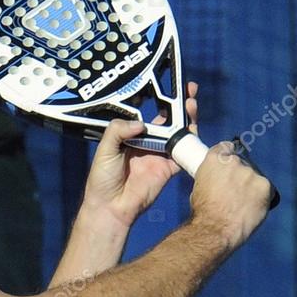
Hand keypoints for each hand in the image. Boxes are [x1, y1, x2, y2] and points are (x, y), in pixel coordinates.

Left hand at [81, 81, 198, 228]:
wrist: (111, 207)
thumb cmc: (102, 179)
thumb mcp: (105, 149)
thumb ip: (118, 130)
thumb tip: (140, 123)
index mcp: (132, 137)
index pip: (151, 115)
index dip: (162, 102)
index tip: (171, 89)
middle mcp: (148, 144)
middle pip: (169, 122)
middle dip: (181, 107)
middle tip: (189, 92)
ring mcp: (159, 156)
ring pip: (179, 136)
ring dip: (188, 121)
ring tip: (192, 107)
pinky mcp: (168, 170)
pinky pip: (183, 156)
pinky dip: (190, 145)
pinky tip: (194, 132)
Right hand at [190, 140, 271, 248]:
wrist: (214, 229)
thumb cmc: (203, 213)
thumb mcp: (199, 187)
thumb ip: (212, 176)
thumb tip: (220, 179)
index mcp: (215, 158)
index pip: (227, 147)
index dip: (229, 156)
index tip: (230, 166)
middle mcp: (234, 161)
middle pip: (243, 164)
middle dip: (240, 176)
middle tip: (235, 194)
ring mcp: (251, 173)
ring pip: (255, 178)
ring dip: (251, 188)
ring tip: (241, 206)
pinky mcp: (265, 186)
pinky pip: (266, 190)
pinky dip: (260, 199)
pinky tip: (250, 209)